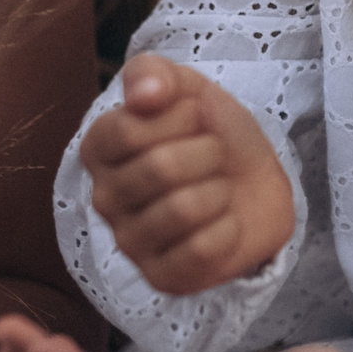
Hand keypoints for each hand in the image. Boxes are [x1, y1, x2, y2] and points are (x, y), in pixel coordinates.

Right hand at [82, 54, 294, 294]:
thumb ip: (154, 74)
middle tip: (215, 155)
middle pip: (160, 168)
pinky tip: (224, 221)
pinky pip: (200, 249)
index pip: (128, 129)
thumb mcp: (185, 87)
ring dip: (219, 190)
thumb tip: (144, 93)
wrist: (254, 181)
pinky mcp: (162, 277)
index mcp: (98, 148)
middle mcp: (103, 198)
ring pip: (182, 209)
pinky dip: (227, 228)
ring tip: (219, 187)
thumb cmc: (211, 132)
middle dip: (208, 152)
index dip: (179, 117)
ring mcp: (130, 243)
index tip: (196, 116)